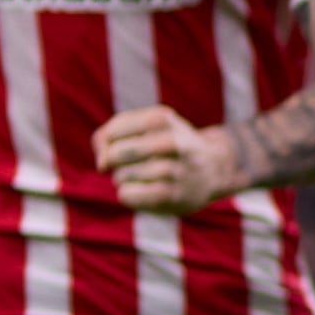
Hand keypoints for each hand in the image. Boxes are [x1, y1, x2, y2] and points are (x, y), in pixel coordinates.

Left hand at [95, 106, 242, 211]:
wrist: (213, 169)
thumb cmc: (166, 146)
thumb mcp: (142, 128)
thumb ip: (107, 135)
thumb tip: (101, 164)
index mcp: (161, 118)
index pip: (112, 132)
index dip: (107, 142)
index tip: (121, 145)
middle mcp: (172, 142)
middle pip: (116, 154)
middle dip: (114, 162)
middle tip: (131, 162)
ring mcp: (174, 170)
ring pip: (121, 177)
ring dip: (122, 179)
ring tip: (142, 176)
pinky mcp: (173, 196)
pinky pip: (128, 195)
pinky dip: (127, 194)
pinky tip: (142, 190)